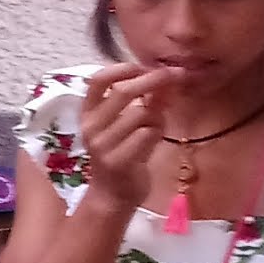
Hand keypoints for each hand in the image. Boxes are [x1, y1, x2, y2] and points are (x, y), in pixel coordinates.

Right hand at [67, 65, 175, 212]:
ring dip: (157, 116)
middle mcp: (91, 127)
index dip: (123, 68)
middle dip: (153, 80)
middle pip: (124, 91)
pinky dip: (157, 133)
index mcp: (88, 114)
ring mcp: (103, 144)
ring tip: (156, 126)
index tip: (145, 67)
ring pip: (142, 113)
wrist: (113, 195)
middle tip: (175, 75)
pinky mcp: (118, 160)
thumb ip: (145, 102)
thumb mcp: (129, 125)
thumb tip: (169, 77)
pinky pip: (148, 134)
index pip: (98, 81)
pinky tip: (154, 141)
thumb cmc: (123, 154)